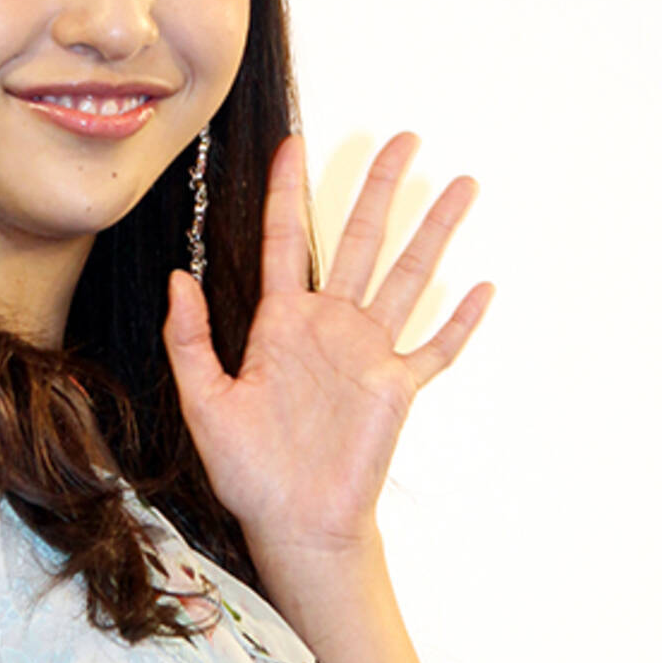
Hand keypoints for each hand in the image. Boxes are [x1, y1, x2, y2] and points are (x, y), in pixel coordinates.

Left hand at [163, 132, 492, 559]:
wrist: (293, 522)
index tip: (294, 143)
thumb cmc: (247, 466)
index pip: (284, 238)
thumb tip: (178, 276)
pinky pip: (436, 348)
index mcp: (280, 321)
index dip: (286, 190)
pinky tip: (483, 286)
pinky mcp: (398, 388)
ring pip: (406, 276)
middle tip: (403, 140)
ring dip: (434, 232)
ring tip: (461, 185)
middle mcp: (328, 324)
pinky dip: (460, 320)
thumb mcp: (204, 399)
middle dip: (379, 188)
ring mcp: (368, 353)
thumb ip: (191, 338)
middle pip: (358, 238)